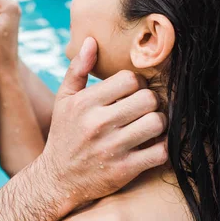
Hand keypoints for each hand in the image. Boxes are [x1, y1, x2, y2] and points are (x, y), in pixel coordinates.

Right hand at [38, 37, 167, 211]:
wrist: (58, 179)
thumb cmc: (64, 134)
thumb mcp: (64, 100)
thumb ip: (78, 69)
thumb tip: (92, 41)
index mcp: (84, 103)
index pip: (129, 79)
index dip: (135, 84)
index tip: (131, 93)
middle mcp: (98, 124)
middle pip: (148, 99)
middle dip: (149, 102)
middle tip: (143, 109)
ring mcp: (112, 149)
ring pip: (157, 123)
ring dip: (158, 124)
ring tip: (148, 126)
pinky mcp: (124, 170)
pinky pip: (160, 152)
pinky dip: (161, 148)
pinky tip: (151, 146)